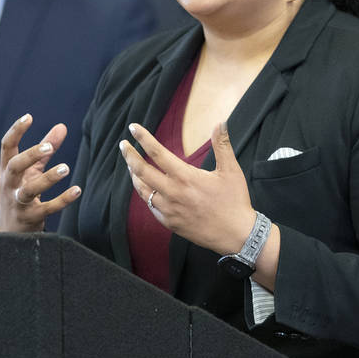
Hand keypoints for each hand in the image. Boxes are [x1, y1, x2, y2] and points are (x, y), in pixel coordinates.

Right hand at [0, 114, 79, 231]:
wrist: (11, 230)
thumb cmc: (21, 192)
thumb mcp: (31, 171)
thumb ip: (45, 150)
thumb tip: (62, 126)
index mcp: (7, 169)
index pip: (6, 147)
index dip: (15, 131)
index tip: (29, 117)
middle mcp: (9, 184)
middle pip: (14, 166)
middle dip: (31, 155)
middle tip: (50, 147)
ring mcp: (18, 202)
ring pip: (29, 190)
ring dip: (47, 179)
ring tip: (65, 168)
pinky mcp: (30, 218)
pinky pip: (47, 209)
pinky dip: (63, 200)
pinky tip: (77, 190)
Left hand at [119, 120, 255, 255]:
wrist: (235, 234)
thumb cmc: (234, 201)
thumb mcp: (231, 170)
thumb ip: (222, 145)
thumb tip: (221, 123)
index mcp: (185, 177)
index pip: (157, 153)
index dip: (143, 138)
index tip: (133, 128)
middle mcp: (173, 193)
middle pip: (141, 171)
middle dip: (129, 156)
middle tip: (123, 146)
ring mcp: (169, 210)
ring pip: (142, 190)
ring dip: (134, 175)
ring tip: (131, 165)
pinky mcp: (169, 223)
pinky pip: (150, 206)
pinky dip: (145, 194)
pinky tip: (145, 188)